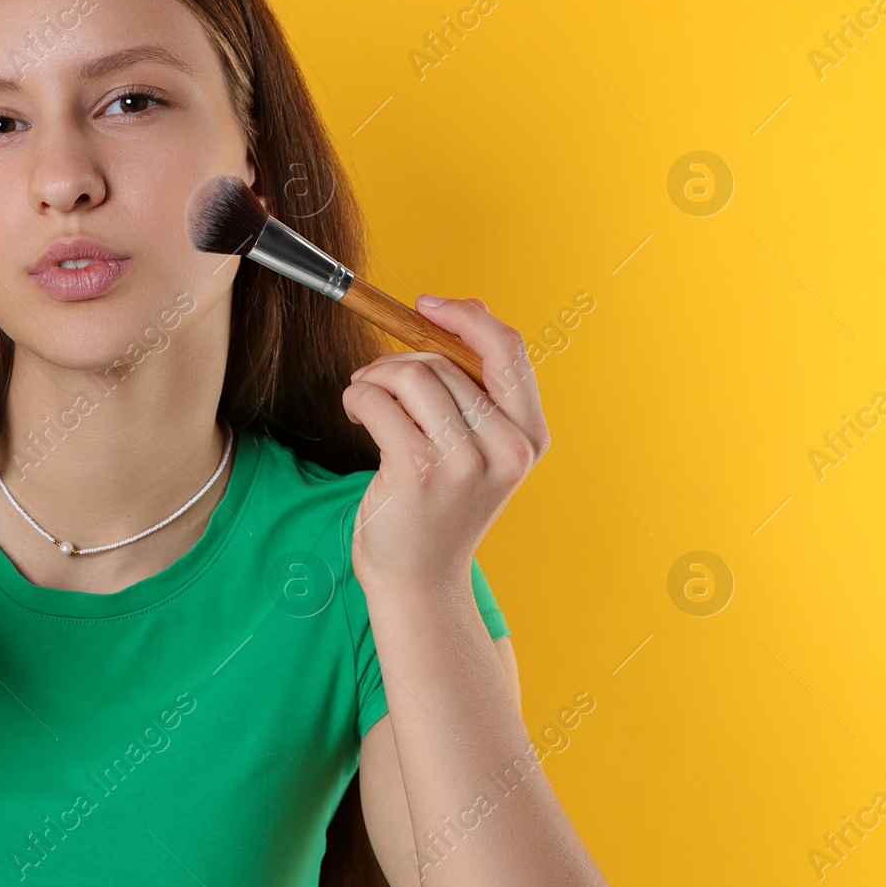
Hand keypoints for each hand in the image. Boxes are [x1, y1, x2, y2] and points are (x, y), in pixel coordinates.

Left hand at [341, 296, 549, 590]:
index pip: (508, 350)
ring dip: (374, 379)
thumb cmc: (440, 507)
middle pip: (444, 362)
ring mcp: (464, 464)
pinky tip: (357, 416)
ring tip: (364, 400)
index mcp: (529, 437)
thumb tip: (467, 305)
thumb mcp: (475, 447)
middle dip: (398, 361)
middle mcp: (506, 449)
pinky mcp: (419, 473)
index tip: (426, 305)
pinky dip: (357, 397)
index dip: (466, 318)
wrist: (418, 581)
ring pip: (410, 375)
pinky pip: (377, 401)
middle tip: (373, 382)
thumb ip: (475, 385)